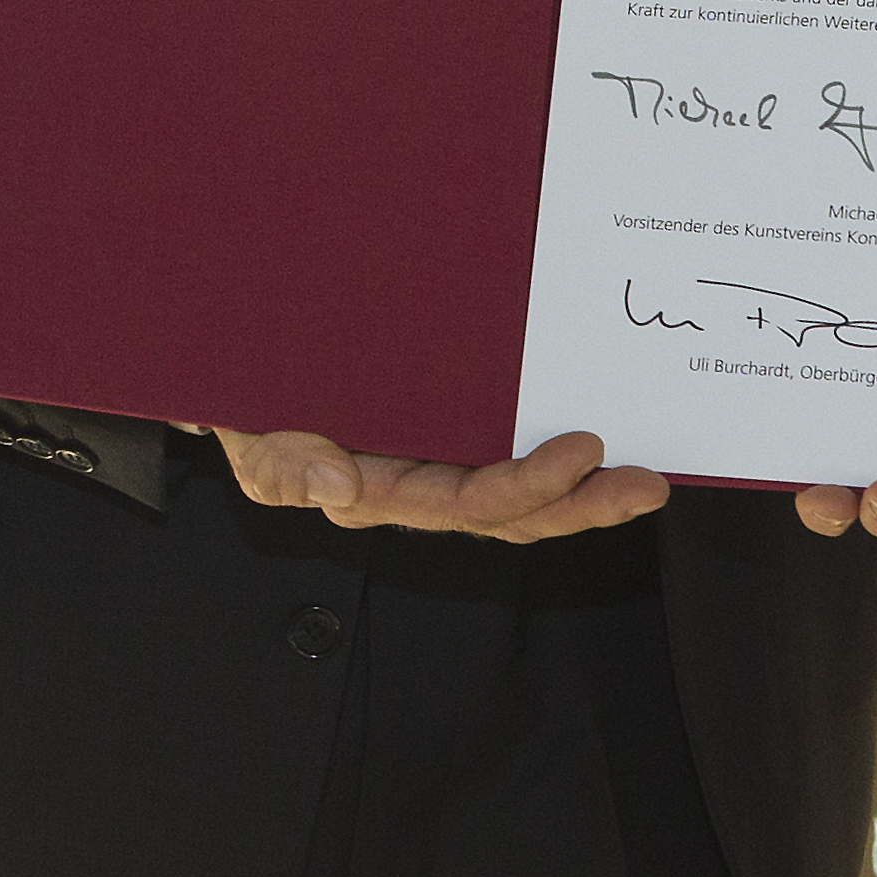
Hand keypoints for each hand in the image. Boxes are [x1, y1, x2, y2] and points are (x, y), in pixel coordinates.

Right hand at [209, 425, 669, 541]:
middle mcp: (415, 485)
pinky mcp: (444, 428)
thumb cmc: (240, 400)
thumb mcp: (244, 431)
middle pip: (510, 514)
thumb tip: (333, 476)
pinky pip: (506, 447)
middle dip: (580, 505)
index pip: (464, 505)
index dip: (528, 487)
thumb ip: (278, 461)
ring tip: (646, 477)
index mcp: (377, 491)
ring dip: (584, 490)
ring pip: (520, 492)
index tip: (581, 451)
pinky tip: (605, 439)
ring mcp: (434, 459)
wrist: (229, 362)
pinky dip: (556, 452)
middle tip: (646, 484)